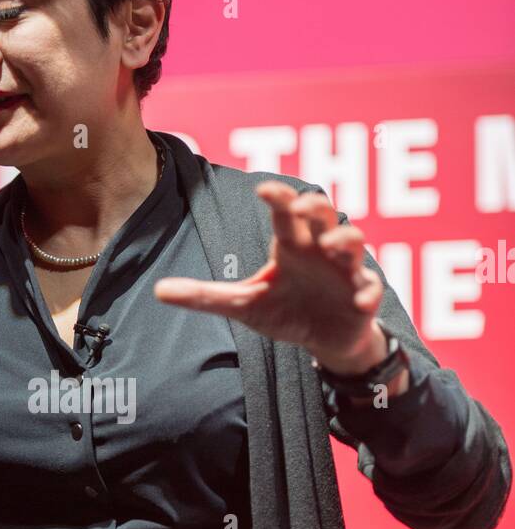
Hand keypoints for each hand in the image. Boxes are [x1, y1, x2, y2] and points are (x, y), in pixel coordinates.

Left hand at [154, 181, 387, 372]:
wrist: (324, 340)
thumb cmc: (285, 311)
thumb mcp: (243, 304)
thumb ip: (204, 296)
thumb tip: (157, 291)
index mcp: (291, 245)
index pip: (285, 213)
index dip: (279, 197)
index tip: (263, 188)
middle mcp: (320, 250)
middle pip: (325, 216)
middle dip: (316, 207)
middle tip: (302, 207)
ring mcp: (345, 272)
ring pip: (354, 243)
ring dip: (346, 241)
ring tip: (332, 247)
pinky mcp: (362, 298)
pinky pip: (370, 290)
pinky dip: (367, 293)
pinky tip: (360, 299)